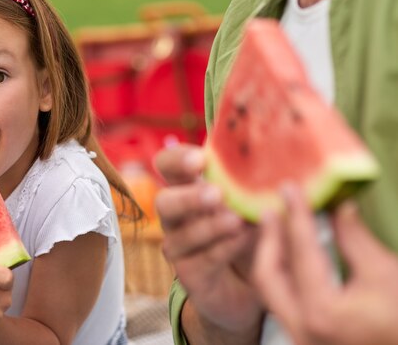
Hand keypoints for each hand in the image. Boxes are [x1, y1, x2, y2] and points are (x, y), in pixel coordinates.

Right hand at [154, 144, 262, 341]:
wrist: (257, 283)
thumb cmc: (254, 230)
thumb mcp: (258, 202)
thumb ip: (259, 182)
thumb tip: (279, 162)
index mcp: (187, 188)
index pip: (168, 165)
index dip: (177, 160)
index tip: (200, 159)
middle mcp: (177, 217)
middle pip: (163, 202)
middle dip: (188, 197)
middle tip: (216, 195)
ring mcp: (180, 247)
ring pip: (180, 235)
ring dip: (209, 227)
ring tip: (236, 222)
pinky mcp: (189, 274)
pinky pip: (202, 260)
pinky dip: (223, 248)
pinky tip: (243, 239)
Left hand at [253, 185, 397, 344]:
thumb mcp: (386, 274)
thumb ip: (354, 238)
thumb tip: (338, 208)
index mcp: (321, 313)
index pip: (302, 252)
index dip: (297, 215)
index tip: (290, 190)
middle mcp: (302, 331)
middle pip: (268, 274)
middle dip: (269, 238)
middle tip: (273, 208)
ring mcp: (301, 340)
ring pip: (271, 291)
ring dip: (273, 256)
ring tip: (277, 226)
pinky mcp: (306, 341)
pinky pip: (283, 303)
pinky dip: (284, 276)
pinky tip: (289, 255)